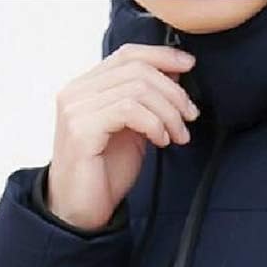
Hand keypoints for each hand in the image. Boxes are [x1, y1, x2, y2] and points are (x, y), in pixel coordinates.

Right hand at [46, 41, 200, 229]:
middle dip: (173, 91)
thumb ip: (147, 104)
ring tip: (178, 136)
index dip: (162, 56)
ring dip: (168, 112)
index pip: (127, 54)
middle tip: (190, 116)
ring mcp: (76, 108)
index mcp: (88, 87)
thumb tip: (173, 76)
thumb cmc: (105, 175)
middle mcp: (77, 92)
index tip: (189, 66)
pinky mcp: (81, 129)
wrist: (80, 212)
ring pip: (136, 88)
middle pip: (136, 69)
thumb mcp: (133, 132)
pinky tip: (161, 141)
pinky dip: (153, 123)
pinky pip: (128, 110)